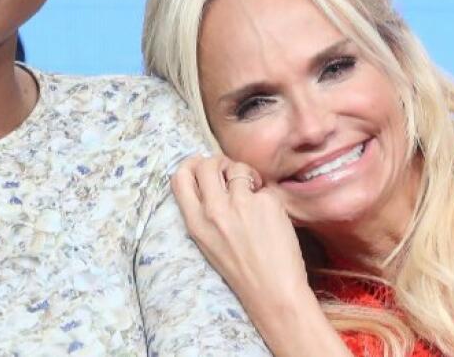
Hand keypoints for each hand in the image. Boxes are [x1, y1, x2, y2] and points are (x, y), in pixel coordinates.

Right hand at [171, 155, 312, 327]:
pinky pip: (264, 186)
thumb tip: (209, 180)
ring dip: (247, 175)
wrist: (273, 291)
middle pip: (207, 164)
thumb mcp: (207, 243)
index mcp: (195, 223)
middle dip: (220, 162)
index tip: (203, 166)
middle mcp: (214, 211)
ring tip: (254, 193)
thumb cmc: (241, 271)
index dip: (191, 165)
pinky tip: (271, 215)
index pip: (180, 178)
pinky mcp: (266, 202)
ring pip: (238, 168)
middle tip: (232, 175)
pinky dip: (268, 196)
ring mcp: (241, 204)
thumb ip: (203, 213)